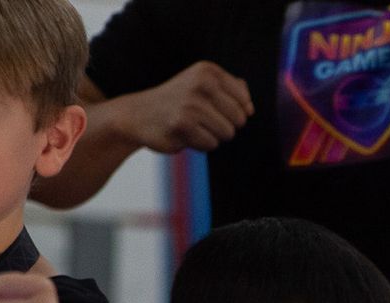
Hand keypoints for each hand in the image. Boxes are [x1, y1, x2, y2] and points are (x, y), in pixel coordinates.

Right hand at [124, 62, 253, 152]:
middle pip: (239, 120)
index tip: (215, 109)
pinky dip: (200, 144)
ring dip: (212, 135)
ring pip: (227, 134)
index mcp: (209, 71)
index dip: (235, 112)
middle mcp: (201, 84)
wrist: (139, 114)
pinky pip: (211, 144)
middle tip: (201, 119)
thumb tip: (250, 106)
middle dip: (224, 125)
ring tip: (193, 125)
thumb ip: (231, 88)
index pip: (245, 102)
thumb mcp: (203, 84)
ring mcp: (191, 104)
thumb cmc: (178, 101)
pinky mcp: (182, 125)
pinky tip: (183, 133)